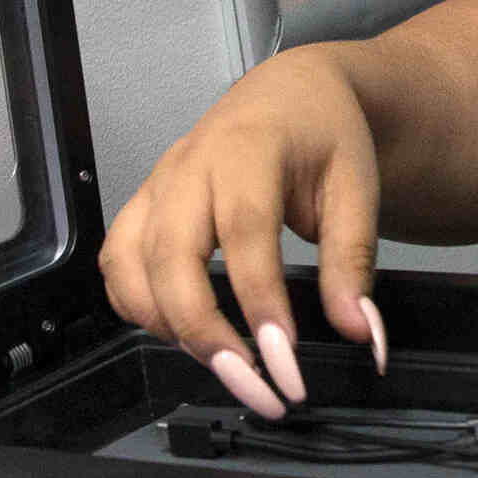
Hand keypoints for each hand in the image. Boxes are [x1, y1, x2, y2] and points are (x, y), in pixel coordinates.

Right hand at [96, 47, 390, 420]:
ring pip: (129, 263)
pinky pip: (116, 262)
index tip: (284, 360)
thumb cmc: (323, 134)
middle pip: (170, 255)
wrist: (292, 93)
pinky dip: (137, 306)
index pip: (245, 233)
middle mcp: (189, 166)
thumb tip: (361, 333)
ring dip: (166, 324)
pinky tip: (181, 331)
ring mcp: (157, 184)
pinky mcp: (142, 204)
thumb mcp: (357, 188)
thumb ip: (354, 261)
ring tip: (223, 362)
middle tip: (252, 384)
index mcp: (247, 149)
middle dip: (203, 331)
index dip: (260, 302)